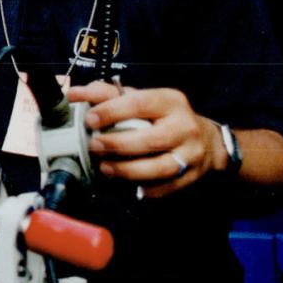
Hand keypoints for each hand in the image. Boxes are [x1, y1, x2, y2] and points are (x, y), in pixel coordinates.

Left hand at [65, 82, 221, 198]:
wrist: (208, 140)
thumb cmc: (164, 116)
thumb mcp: (141, 98)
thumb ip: (107, 94)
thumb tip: (74, 94)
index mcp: (171, 101)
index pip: (140, 104)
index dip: (112, 111)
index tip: (90, 119)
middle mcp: (185, 127)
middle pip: (151, 139)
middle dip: (118, 144)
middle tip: (94, 145)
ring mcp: (191, 154)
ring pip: (159, 167)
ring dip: (128, 170)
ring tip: (105, 167)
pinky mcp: (191, 176)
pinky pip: (166, 187)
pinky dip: (145, 188)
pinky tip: (127, 184)